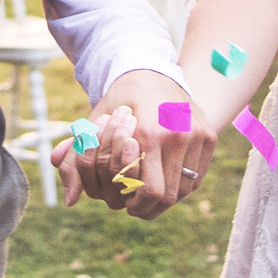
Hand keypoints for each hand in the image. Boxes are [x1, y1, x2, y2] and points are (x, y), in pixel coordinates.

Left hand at [59, 70, 215, 218]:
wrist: (152, 71)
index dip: (137, 206)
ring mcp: (197, 134)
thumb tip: (68, 201)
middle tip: (136, 206)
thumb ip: (77, 163)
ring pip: (185, 189)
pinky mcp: (209, 136)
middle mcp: (177, 134)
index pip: (149, 191)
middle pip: (168, 195)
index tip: (127, 206)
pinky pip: (197, 175)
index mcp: (148, 131)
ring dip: (167, 198)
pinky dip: (181, 184)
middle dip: (150, 206)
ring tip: (150, 194)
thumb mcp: (93, 127)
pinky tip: (165, 179)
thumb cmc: (118, 102)